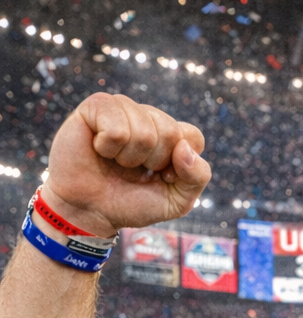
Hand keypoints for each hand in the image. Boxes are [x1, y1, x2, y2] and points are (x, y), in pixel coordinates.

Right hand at [44, 93, 210, 239]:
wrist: (89, 211)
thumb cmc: (131, 203)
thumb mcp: (176, 202)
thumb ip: (197, 177)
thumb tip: (185, 148)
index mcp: (170, 136)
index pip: (193, 137)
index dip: (180, 165)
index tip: (162, 177)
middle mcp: (148, 117)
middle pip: (170, 132)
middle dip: (153, 161)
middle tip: (133, 170)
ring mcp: (122, 108)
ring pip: (144, 130)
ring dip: (129, 157)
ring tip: (115, 161)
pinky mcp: (96, 106)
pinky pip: (117, 127)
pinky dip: (108, 147)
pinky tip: (99, 149)